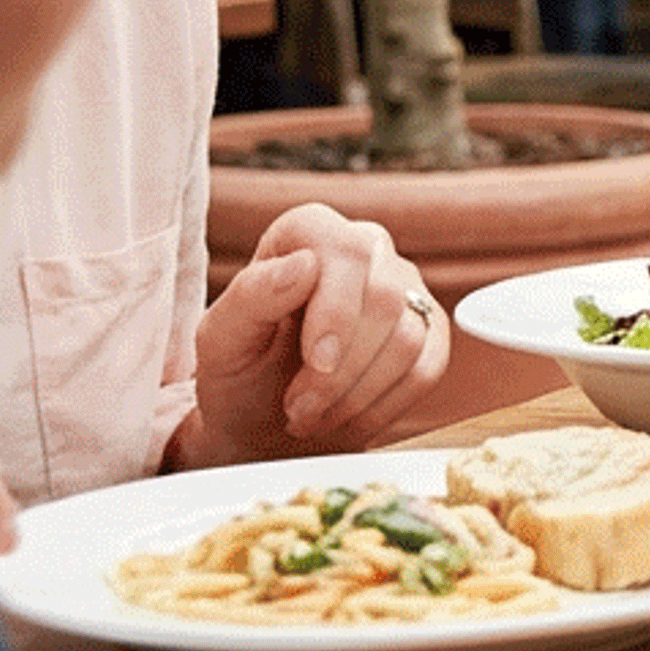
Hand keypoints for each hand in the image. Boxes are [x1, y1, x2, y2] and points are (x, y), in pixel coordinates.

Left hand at [183, 205, 447, 464]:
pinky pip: (427, 369)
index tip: (315, 363)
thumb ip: (251, 296)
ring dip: (357, 394)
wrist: (261, 418)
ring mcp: (404, 288)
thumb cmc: (237, 371)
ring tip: (313, 416)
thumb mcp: (220, 340)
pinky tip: (347, 417)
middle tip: (298, 409)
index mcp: (309, 232)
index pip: (348, 252)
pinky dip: (384, 406)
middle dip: (342, 370)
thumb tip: (304, 264)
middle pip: (384, 300)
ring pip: (408, 339)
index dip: (338, 311)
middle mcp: (366, 249)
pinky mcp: (429, 331)